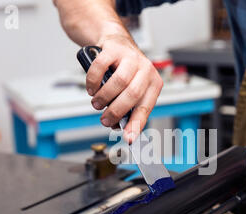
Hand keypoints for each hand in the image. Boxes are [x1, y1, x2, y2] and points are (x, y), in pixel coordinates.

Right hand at [53, 0, 162, 142]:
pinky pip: (101, 67)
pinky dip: (93, 82)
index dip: (136, 124)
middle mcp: (146, 69)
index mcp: (153, 83)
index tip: (128, 138)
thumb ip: (128, 108)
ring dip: (104, 97)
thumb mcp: (131, 90)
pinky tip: (92, 88)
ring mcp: (130, 57)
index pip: (146, 107)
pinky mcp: (114, 49)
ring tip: (97, 103)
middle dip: (115, 111)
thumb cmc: (124, 71)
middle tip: (105, 119)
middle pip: (132, 95)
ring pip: (118, 82)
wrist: (116, 43)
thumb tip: (120, 127)